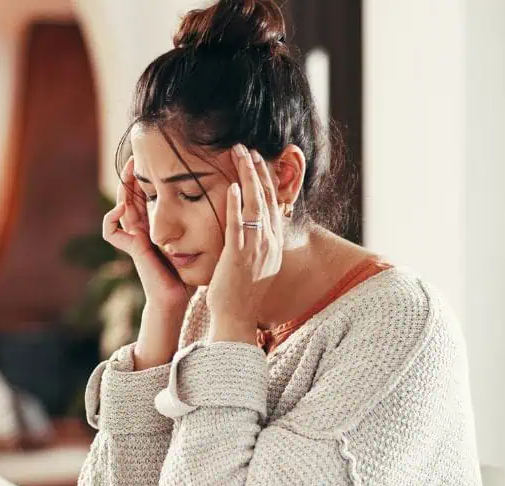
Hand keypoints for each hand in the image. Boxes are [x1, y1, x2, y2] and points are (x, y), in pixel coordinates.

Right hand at [103, 157, 192, 313]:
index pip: (144, 195)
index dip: (144, 177)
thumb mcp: (196, 239)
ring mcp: (134, 239)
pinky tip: (123, 207)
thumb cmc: (189, 271)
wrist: (178, 297)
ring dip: (121, 189)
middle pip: (128, 196)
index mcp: (155, 225)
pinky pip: (111, 232)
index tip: (151, 159)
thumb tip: (219, 195)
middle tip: (135, 158)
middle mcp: (142, 230)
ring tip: (129, 172)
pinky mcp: (133, 249)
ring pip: (119, 208)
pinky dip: (112, 219)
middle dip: (130, 177)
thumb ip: (199, 221)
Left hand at [207, 145, 283, 342]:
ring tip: (239, 155)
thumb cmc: (240, 293)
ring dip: (247, 178)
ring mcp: (256, 250)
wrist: (236, 318)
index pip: (274, 205)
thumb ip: (256, 243)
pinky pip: (238, 227)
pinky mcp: (239, 257)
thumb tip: (253, 227)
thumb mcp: (255, 264)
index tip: (258, 161)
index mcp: (274, 245)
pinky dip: (235, 206)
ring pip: (255, 207)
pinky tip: (230, 187)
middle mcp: (269, 244)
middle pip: (267, 199)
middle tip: (247, 148)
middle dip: (257, 171)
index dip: (267, 180)